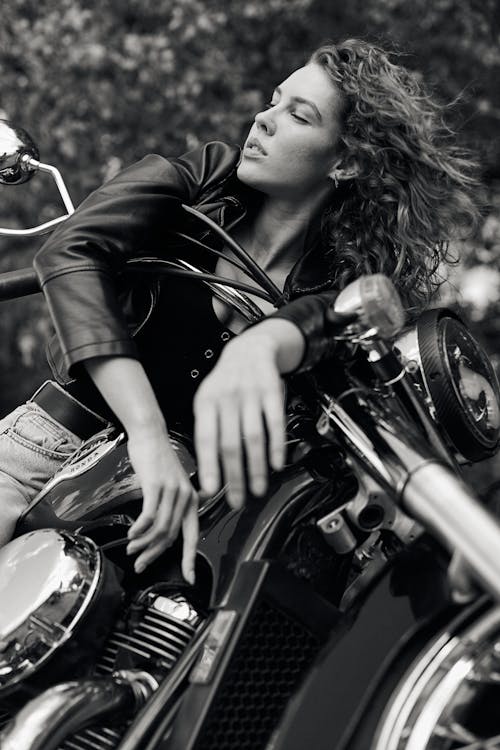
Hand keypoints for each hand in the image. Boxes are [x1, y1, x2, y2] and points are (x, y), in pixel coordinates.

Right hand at [125, 425, 198, 581]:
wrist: (150, 435)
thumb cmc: (157, 460)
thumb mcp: (170, 486)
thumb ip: (169, 508)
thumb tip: (157, 533)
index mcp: (192, 500)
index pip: (193, 536)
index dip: (190, 560)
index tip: (189, 578)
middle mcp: (186, 497)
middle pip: (171, 537)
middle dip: (154, 554)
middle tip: (140, 564)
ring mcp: (173, 491)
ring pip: (159, 529)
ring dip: (143, 543)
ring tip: (131, 549)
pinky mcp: (157, 486)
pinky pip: (149, 516)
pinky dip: (139, 529)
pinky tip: (131, 534)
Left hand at [193, 331, 285, 508]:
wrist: (250, 349)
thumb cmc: (226, 383)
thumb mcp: (208, 401)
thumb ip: (207, 430)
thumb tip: (207, 470)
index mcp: (206, 403)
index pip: (206, 439)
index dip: (209, 465)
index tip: (211, 490)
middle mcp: (227, 398)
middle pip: (231, 443)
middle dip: (234, 476)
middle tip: (237, 500)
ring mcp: (250, 394)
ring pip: (253, 437)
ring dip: (256, 467)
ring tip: (258, 488)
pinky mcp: (272, 392)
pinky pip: (275, 422)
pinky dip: (276, 446)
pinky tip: (276, 463)